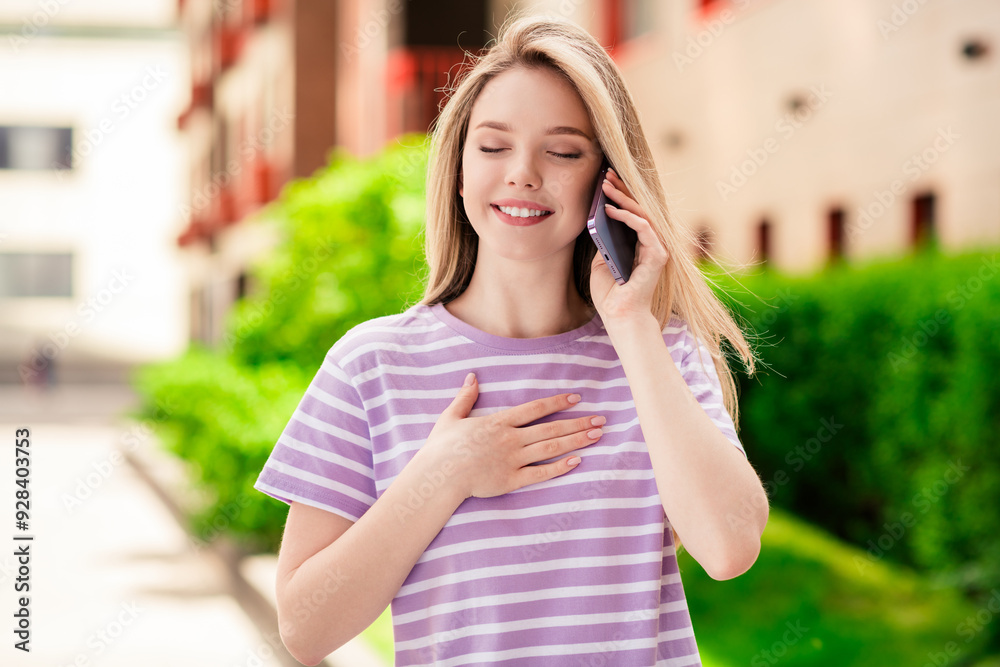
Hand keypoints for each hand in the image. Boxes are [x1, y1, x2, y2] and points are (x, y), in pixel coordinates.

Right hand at [413, 373, 605, 499]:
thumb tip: (472, 377)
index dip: (557, 402)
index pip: (535, 408)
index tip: (576, 399)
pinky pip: (540, 473)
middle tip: (601, 419)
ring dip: (575, 441)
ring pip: (550, 448)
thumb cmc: (442, 448)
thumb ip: (465, 397)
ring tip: (596, 435)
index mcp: (498, 422)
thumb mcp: (450, 417)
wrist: (438, 477)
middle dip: (578, 423)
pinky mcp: (511, 480)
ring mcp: (512, 460)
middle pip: (550, 428)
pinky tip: (577, 461)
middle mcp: (510, 439)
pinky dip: (559, 467)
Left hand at [589, 168, 669, 321]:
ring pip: (642, 214)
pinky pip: (643, 228)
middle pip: (638, 209)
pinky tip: (610, 210)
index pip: (632, 213)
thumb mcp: (600, 263)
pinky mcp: (657, 255)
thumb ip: (604, 243)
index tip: (605, 181)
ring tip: (606, 186)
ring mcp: (656, 248)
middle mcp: (650, 244)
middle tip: (606, 175)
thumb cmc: (611, 295)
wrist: (620, 317)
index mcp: (638, 245)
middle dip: (621, 190)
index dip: (620, 196)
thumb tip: (597, 221)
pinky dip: (628, 217)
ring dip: (623, 198)